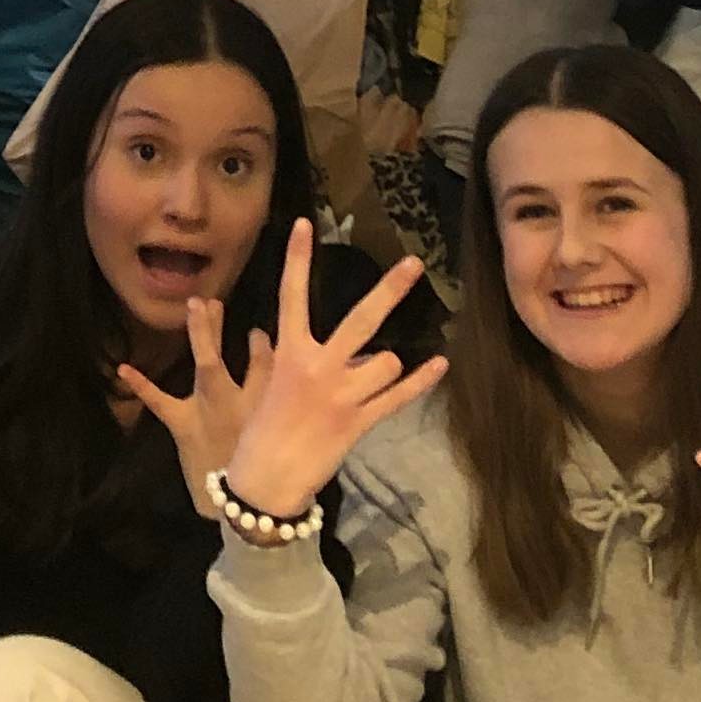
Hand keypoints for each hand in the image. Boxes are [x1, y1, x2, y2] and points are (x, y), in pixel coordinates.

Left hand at [116, 296, 276, 519]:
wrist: (239, 508)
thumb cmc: (262, 473)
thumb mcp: (276, 435)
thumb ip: (279, 402)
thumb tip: (277, 371)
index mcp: (266, 406)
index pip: (271, 365)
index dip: (263, 346)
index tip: (257, 331)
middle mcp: (241, 402)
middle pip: (240, 354)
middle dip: (224, 329)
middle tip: (212, 301)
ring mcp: (210, 410)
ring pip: (208, 366)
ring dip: (203, 335)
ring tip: (196, 305)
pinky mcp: (184, 425)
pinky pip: (161, 402)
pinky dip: (142, 385)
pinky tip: (122, 369)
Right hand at [156, 221, 442, 524]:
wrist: (266, 478)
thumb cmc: (262, 430)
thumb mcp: (271, 385)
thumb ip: (296, 360)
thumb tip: (322, 347)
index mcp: (289, 353)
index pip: (291, 295)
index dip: (297, 257)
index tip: (304, 223)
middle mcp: (318, 366)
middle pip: (361, 319)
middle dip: (390, 289)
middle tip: (413, 264)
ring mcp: (343, 394)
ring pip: (385, 362)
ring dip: (386, 367)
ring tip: (371, 380)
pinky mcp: (359, 421)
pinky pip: (399, 396)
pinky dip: (421, 381)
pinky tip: (438, 364)